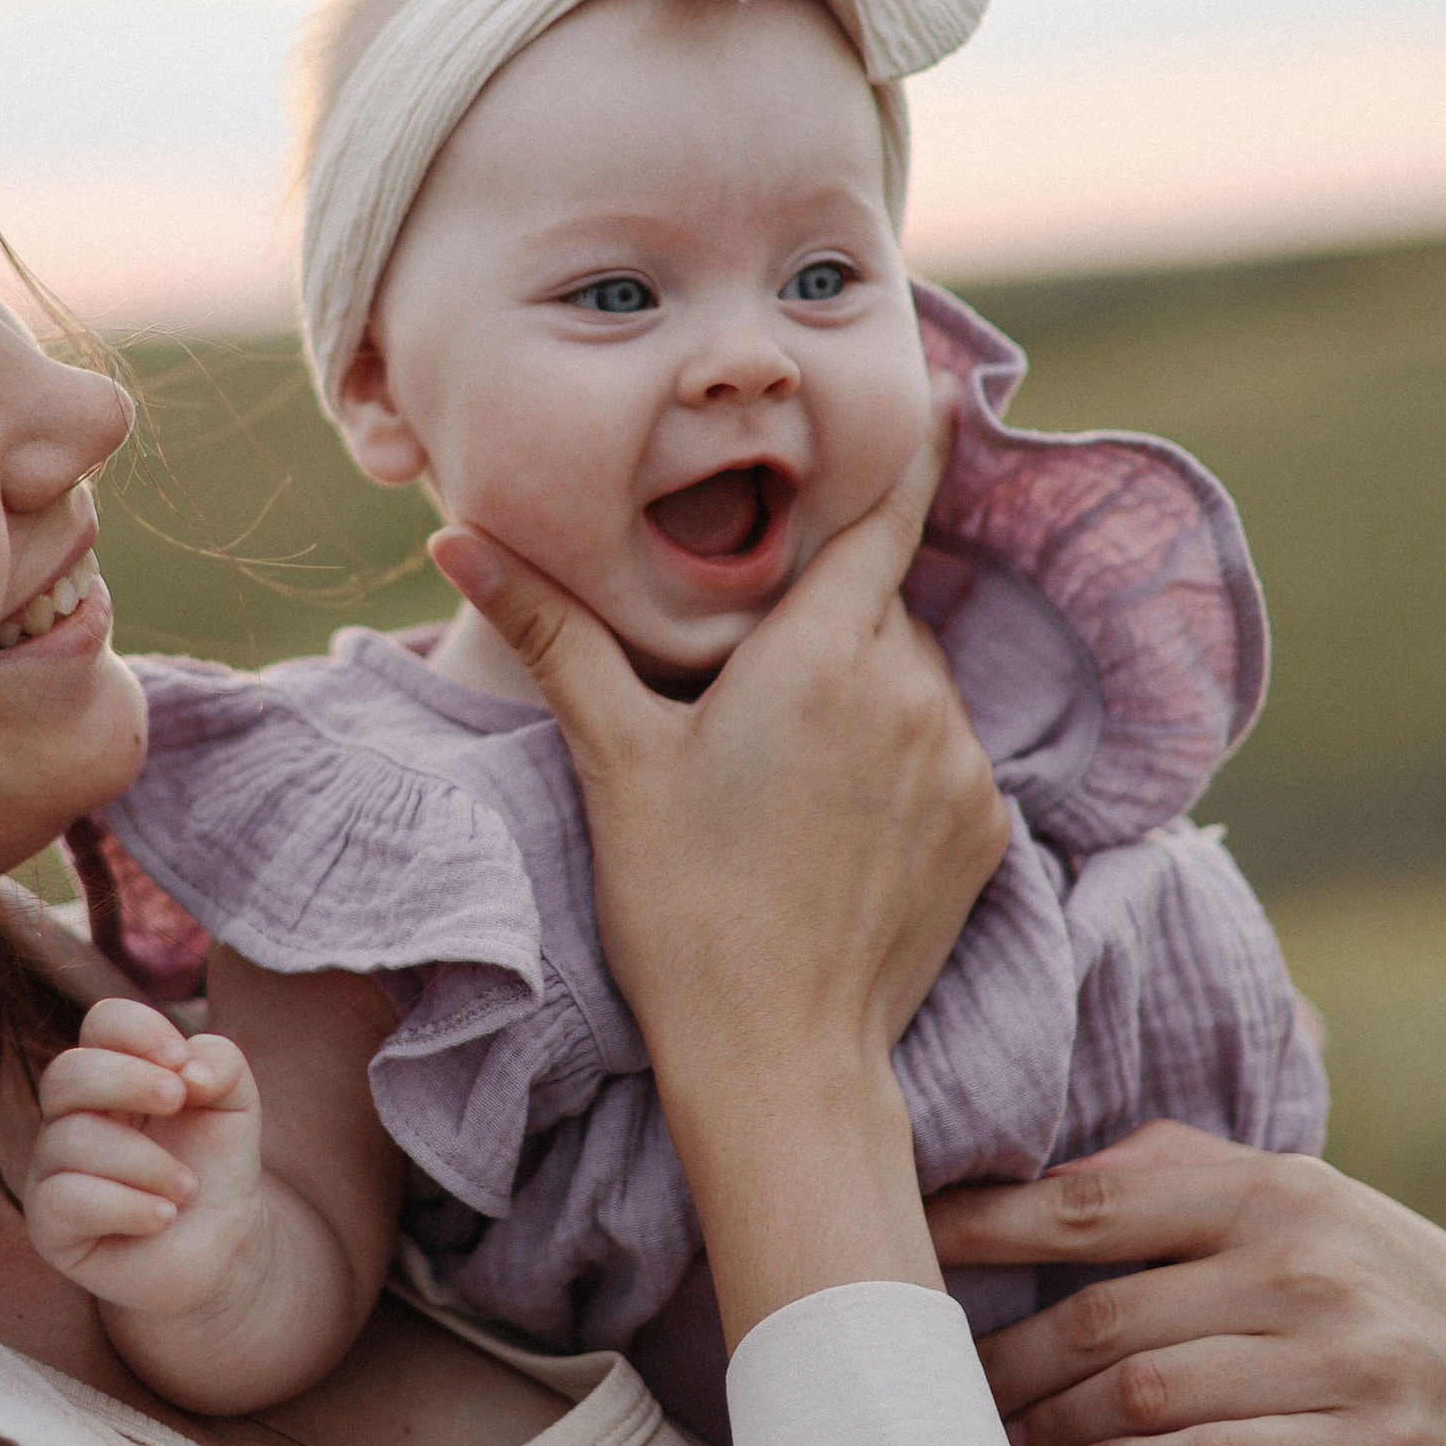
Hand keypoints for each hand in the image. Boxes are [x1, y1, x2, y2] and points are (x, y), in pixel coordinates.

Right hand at [23, 999, 270, 1319]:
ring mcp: (52, 1169)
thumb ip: (222, 1063)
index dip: (140, 1030)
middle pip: (66, 1073)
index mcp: (113, 1075)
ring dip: (148, 1163)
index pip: (103, 1024)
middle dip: (128, 1080)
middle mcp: (71, 1116)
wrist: (221, 1247)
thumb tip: (185, 1071)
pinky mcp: (48, 1224)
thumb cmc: (216, 1166)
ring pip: (73, 1140)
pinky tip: (163, 1217)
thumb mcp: (235, 1105)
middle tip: (179, 1102)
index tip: (182, 1063)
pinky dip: (127, 1205)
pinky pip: (65, 1199)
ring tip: (185, 1189)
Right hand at [429, 401, 1009, 1343]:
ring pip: (914, 681)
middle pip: (880, 609)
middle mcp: (912, 690)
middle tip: (751, 691)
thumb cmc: (680, 905)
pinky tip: (832, 825)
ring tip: (782, 776)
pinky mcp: (989, 828)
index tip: (939, 386)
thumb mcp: (612, 756)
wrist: (780, 1060)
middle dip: (828, 621)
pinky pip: (946, 756)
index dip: (910, 447)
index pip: (887, 514)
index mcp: (823, 652)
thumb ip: (552, 631)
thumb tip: (456, 535)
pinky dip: (901, 764)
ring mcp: (961, 762)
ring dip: (863, 694)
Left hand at [927, 1118, 1445, 1445]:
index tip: (891, 1245)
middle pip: (1100, 1316)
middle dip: (997, 1361)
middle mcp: (1305, 1263)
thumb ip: (1187, 1176)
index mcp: (1271, 1192)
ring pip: (1147, 1394)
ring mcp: (1347, 1357)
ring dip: (1048, 1429)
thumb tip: (1056, 1158)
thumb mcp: (1305, 1214)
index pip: (1090, 1204)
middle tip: (921, 1394)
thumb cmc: (1382, 1299)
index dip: (979, 1227)